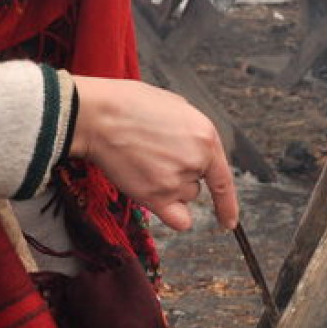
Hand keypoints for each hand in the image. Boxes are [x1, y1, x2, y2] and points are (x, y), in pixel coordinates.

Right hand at [70, 76, 238, 230]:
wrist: (97, 115)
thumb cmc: (129, 106)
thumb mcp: (176, 106)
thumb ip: (193, 134)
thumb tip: (196, 151)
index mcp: (206, 136)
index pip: (223, 179)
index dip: (227, 203)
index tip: (229, 221)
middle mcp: (196, 161)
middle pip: (197, 185)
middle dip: (181, 174)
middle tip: (153, 154)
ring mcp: (176, 181)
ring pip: (184, 197)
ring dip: (170, 188)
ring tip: (144, 163)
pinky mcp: (155, 196)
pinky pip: (177, 220)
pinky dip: (172, 215)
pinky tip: (157, 200)